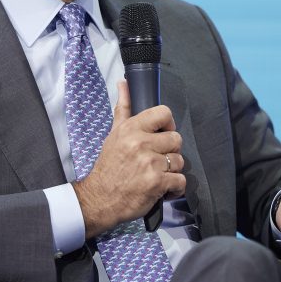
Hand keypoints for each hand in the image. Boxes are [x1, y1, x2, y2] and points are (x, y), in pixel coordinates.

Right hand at [73, 81, 185, 237]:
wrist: (99, 198)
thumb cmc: (108, 166)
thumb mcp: (113, 134)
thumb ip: (122, 108)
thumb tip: (124, 83)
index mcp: (131, 128)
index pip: (164, 113)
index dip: (168, 125)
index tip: (162, 135)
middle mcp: (141, 143)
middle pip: (176, 139)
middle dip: (170, 151)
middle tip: (157, 160)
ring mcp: (150, 164)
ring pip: (180, 161)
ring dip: (172, 170)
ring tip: (158, 175)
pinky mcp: (157, 183)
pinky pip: (180, 180)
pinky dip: (175, 187)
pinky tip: (163, 189)